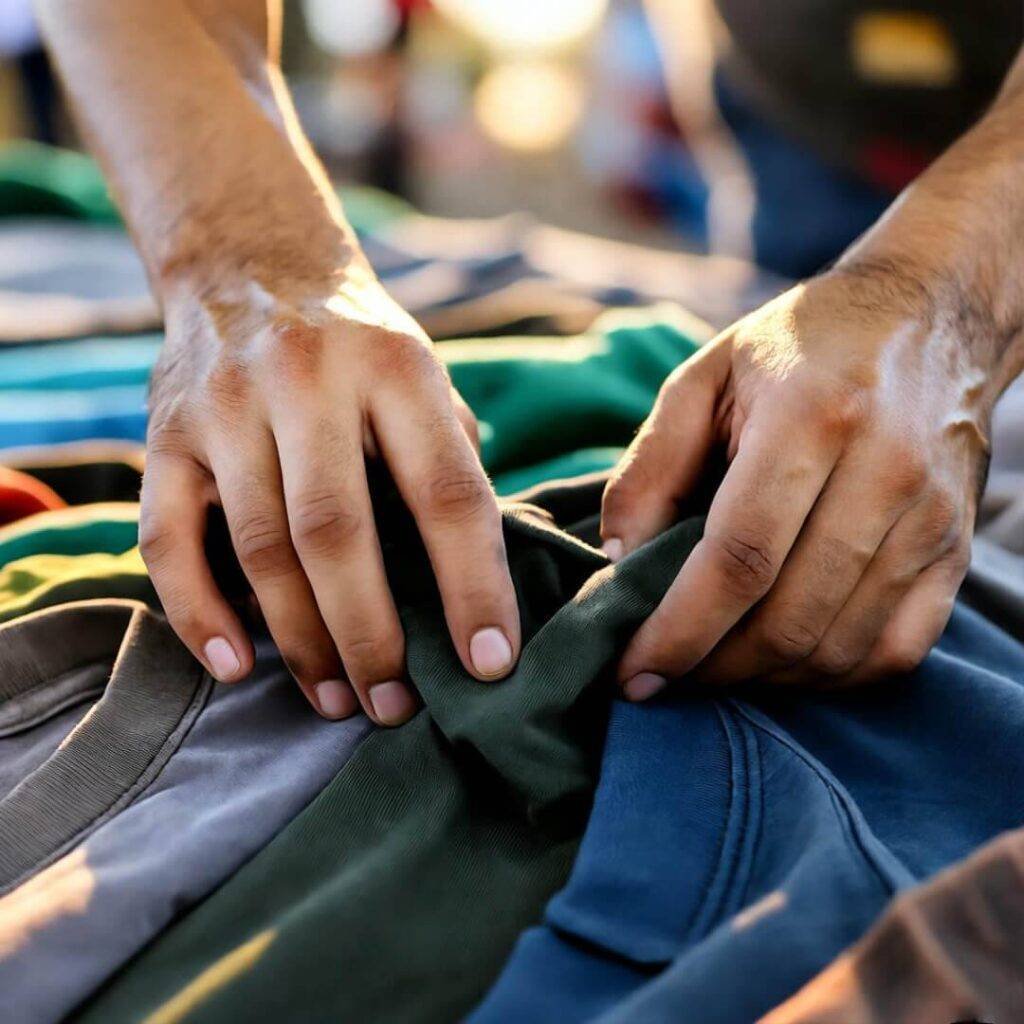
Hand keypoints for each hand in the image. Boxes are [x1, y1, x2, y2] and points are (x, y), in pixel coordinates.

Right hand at [139, 268, 518, 723]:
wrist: (250, 264)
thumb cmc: (361, 346)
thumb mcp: (425, 376)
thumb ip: (454, 460)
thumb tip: (486, 574)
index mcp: (396, 369)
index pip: (446, 493)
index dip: (474, 586)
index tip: (492, 663)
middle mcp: (307, 379)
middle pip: (337, 533)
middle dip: (371, 635)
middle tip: (395, 706)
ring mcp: (226, 406)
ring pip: (259, 547)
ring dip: (300, 640)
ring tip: (336, 700)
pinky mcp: (165, 433)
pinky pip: (167, 539)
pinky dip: (198, 612)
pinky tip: (237, 665)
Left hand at [601, 266, 989, 697]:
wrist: (928, 317)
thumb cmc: (798, 347)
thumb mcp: (702, 379)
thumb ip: (649, 469)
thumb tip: (617, 564)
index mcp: (812, 417)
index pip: (739, 559)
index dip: (679, 630)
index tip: (633, 671)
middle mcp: (884, 473)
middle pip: (789, 618)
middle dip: (711, 667)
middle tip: (662, 675)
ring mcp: (930, 520)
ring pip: (838, 646)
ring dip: (762, 678)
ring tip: (710, 666)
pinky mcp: (955, 551)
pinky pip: (895, 651)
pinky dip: (828, 676)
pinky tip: (780, 661)